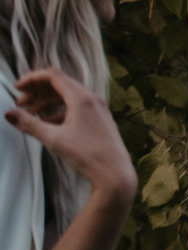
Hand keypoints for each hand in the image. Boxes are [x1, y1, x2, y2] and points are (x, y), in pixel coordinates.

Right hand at [3, 68, 135, 201]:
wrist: (114, 174)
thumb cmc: (87, 155)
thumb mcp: (53, 139)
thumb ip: (29, 124)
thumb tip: (8, 114)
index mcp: (82, 98)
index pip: (53, 76)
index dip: (32, 79)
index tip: (16, 88)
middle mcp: (92, 99)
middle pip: (59, 85)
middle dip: (37, 91)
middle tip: (20, 104)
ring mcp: (97, 109)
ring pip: (67, 97)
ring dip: (46, 102)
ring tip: (29, 114)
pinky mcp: (98, 120)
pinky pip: (75, 108)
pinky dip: (58, 111)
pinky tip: (46, 123)